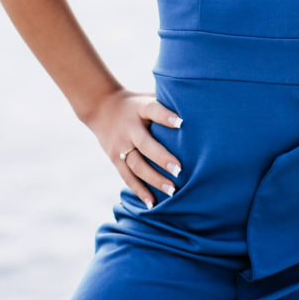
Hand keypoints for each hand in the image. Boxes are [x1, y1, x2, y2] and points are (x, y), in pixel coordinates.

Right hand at [84, 88, 182, 207]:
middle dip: (162, 158)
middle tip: (180, 170)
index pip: (153, 110)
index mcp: (140, 108)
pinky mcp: (114, 159)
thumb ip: (167, 102)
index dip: (166, 116)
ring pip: (137, 165)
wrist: (101, 107)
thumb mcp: (147, 97)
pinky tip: (152, 202)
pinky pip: (127, 177)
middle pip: (145, 144)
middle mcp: (129, 128)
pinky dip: (139, 190)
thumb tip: (197, 106)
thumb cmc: (136, 104)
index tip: (182, 123)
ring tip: (173, 190)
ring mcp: (120, 145)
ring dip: (154, 179)